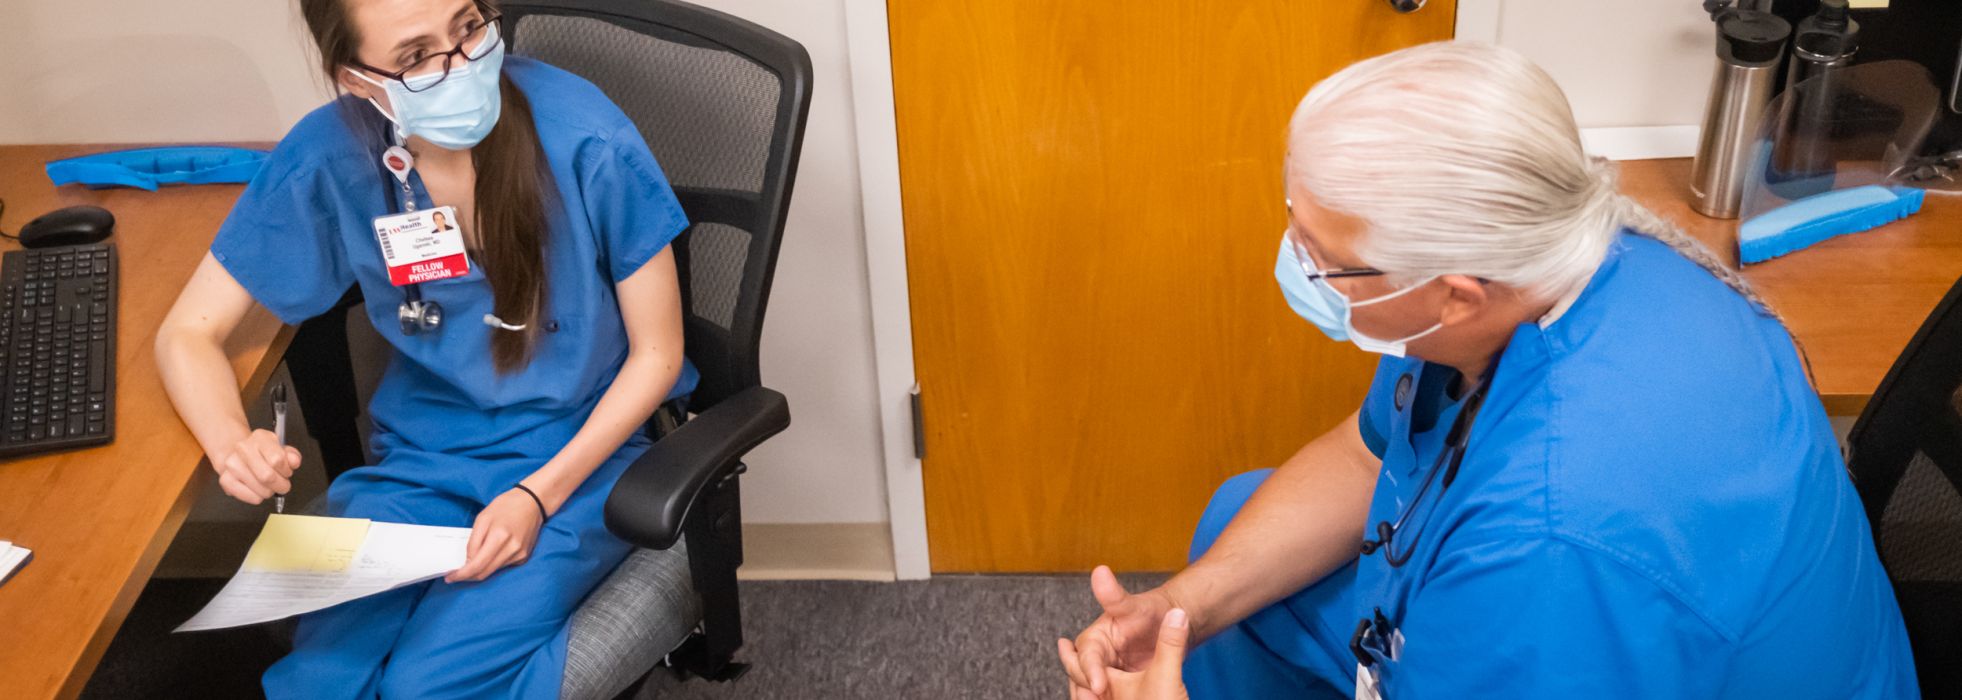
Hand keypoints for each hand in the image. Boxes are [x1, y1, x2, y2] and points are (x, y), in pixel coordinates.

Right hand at [213, 429, 298, 504]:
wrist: (240, 456)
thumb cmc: (264, 454)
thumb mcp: (282, 449)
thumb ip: (292, 455)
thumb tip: (294, 461)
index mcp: (260, 437)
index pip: (277, 459)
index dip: (286, 470)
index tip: (286, 472)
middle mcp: (243, 448)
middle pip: (267, 477)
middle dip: (281, 484)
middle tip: (282, 484)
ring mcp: (232, 464)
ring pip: (261, 490)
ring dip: (270, 491)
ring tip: (268, 485)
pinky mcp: (225, 480)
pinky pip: (251, 497)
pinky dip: (259, 497)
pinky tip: (257, 489)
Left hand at [446, 489, 544, 582]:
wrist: (532, 502)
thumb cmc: (506, 506)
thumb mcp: (483, 518)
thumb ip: (473, 541)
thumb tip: (468, 561)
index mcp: (499, 537)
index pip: (477, 565)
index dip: (461, 574)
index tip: (450, 577)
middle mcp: (512, 549)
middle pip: (484, 573)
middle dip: (468, 576)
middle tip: (456, 574)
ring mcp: (520, 554)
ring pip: (493, 571)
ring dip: (480, 570)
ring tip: (472, 561)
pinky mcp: (524, 557)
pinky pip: (503, 566)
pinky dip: (492, 564)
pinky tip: (491, 554)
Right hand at [1058, 566, 1179, 698]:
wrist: (1169, 627)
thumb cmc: (1152, 612)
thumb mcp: (1135, 606)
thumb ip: (1115, 595)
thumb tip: (1099, 570)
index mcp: (1094, 638)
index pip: (1087, 656)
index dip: (1090, 670)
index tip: (1099, 685)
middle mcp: (1095, 657)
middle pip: (1082, 677)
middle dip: (1086, 690)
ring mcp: (1105, 673)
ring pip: (1089, 690)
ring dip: (1091, 699)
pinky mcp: (1115, 687)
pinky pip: (1105, 698)